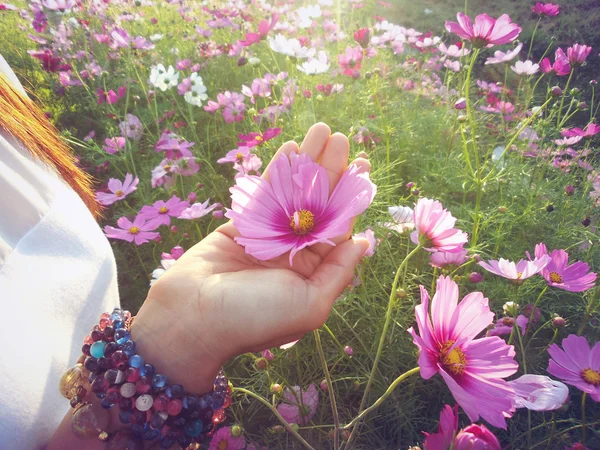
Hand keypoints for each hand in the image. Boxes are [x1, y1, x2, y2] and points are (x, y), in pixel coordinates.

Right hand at [131, 123, 370, 392]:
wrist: (192, 318)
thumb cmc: (254, 318)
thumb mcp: (310, 304)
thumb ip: (338, 272)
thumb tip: (363, 242)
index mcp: (313, 272)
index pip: (338, 227)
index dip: (351, 196)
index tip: (362, 167)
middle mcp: (293, 252)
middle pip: (318, 204)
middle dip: (331, 171)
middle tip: (342, 139)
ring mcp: (268, 235)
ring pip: (293, 193)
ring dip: (308, 162)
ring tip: (322, 130)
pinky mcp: (243, 223)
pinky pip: (264, 192)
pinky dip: (278, 170)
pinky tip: (293, 147)